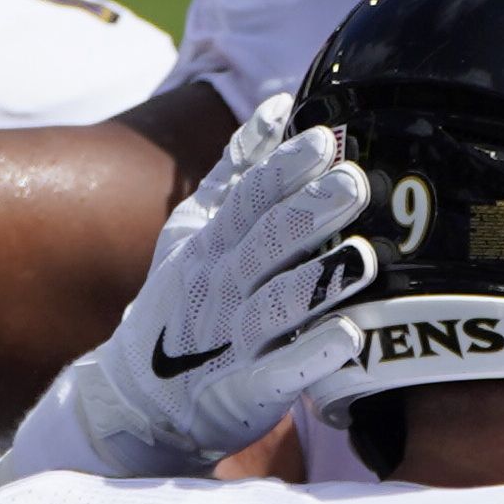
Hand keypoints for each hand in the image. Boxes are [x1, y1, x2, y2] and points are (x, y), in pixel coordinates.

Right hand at [6, 96, 379, 477]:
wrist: (139, 399)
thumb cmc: (182, 302)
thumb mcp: (195, 231)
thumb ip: (238, 171)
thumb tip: (278, 105)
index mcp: (211, 245)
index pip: (249, 199)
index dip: (283, 169)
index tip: (324, 139)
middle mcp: (219, 287)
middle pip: (265, 244)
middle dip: (309, 213)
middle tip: (354, 183)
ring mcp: (232, 341)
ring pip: (275, 307)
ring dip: (317, 282)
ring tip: (363, 257)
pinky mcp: (247, 392)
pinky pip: (281, 374)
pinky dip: (313, 356)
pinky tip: (351, 336)